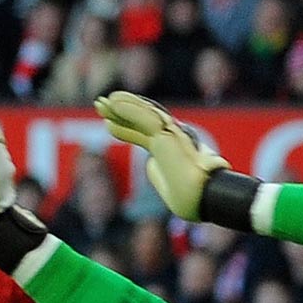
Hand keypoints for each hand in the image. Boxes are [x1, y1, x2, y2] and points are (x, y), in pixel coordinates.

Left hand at [92, 92, 227, 221]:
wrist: (203, 200)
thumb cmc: (190, 198)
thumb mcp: (167, 183)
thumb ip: (158, 171)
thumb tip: (150, 164)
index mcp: (170, 149)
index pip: (143, 133)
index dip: (125, 127)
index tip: (107, 123)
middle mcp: (171, 137)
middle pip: (141, 119)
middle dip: (119, 111)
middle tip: (99, 103)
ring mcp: (171, 134)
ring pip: (143, 114)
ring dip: (121, 106)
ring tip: (102, 102)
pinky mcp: (170, 136)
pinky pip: (147, 118)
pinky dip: (130, 109)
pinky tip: (114, 103)